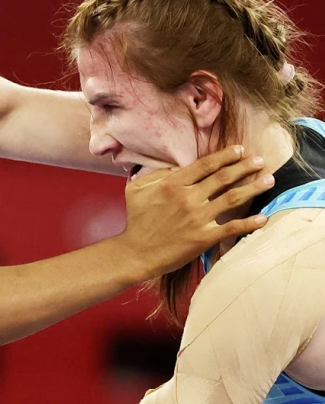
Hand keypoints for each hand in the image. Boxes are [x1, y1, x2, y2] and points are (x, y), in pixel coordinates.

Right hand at [120, 145, 272, 278]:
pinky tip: (263, 218)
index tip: (240, 150)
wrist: (135, 252)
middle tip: (260, 160)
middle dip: (244, 166)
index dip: (225, 156)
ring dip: (253, 187)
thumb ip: (156, 174)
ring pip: (232, 198)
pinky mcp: (203, 238)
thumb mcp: (136, 189)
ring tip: (269, 180)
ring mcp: (197, 218)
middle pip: (223, 178)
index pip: (205, 165)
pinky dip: (249, 223)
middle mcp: (188, 198)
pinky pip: (231, 228)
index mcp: (172, 184)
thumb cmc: (136, 220)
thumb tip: (177, 167)